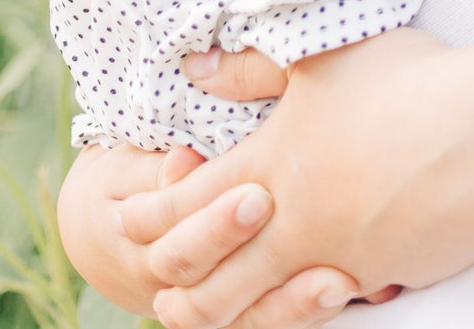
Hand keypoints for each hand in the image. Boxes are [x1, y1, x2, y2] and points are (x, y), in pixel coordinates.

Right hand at [56, 142, 328, 320]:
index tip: (259, 194)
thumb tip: (186, 162)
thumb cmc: (131, 179)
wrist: (113, 223)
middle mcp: (177, 291)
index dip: (218, 229)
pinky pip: (275, 318)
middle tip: (319, 238)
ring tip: (342, 282)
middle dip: (266, 267)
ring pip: (252, 322)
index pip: (183, 253)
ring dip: (297, 306)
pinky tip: (360, 288)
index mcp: (146, 251)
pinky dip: (313, 308)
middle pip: (218, 296)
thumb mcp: (130, 161)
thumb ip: (159, 164)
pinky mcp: (246, 303)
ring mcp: (214, 304)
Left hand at [121, 30, 473, 328]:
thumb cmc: (406, 85)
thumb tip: (194, 66)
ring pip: (251, 305)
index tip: (127, 218)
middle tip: (154, 285)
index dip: (150, 213)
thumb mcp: (322, 56)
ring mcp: (330, 257)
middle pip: (206, 269)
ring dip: (215, 312)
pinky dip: (289, 314)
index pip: (187, 201)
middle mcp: (288, 221)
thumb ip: (255, 67)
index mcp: (269, 164)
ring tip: (193, 313)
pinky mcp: (373, 278)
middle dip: (172, 278)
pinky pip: (316, 309)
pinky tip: (286, 309)